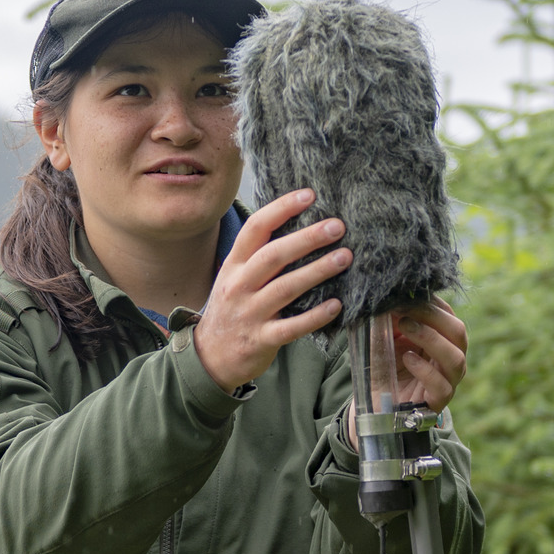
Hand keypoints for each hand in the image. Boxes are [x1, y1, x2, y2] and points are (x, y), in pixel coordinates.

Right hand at [193, 189, 349, 391]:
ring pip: (285, 288)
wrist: (208, 358)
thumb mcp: (234, 277)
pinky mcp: (261, 339)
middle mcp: (239, 286)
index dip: (282, 209)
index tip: (309, 195)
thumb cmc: (231, 311)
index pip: (256, 229)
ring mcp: (249, 313)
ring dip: (316, 271)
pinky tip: (336, 305)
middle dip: (307, 238)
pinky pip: (291, 327)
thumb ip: (259, 256)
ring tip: (344, 257)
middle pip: (273, 256)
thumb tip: (301, 226)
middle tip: (336, 226)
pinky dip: (314, 316)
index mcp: (234, 265)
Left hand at [389, 298, 468, 412]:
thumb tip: (387, 296)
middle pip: (458, 332)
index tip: (407, 295)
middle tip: (405, 312)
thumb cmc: (386, 367)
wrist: (377, 404)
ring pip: (455, 358)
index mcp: (443, 340)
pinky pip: (441, 385)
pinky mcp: (438, 400)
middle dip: (433, 317)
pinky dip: (425, 370)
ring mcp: (448, 380)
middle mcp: (451, 358)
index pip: (448, 315)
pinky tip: (407, 358)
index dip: (431, 303)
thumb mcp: (386, 338)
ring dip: (430, 338)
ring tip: (405, 327)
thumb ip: (389, 319)